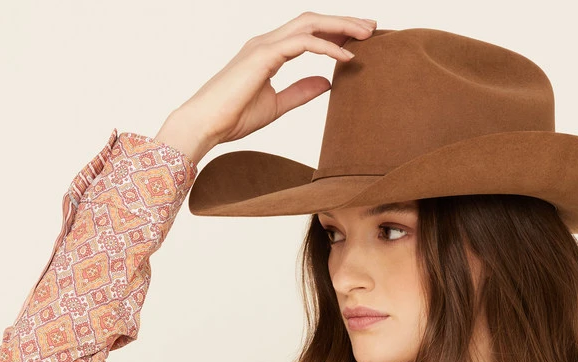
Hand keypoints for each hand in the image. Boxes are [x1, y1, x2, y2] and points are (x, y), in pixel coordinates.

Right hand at [155, 13, 377, 162]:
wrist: (205, 125)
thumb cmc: (232, 117)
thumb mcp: (276, 105)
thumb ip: (301, 92)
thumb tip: (327, 83)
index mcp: (269, 51)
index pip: (307, 32)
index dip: (334, 32)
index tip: (359, 39)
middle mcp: (267, 42)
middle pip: (312, 20)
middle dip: (343, 21)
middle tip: (372, 28)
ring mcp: (264, 45)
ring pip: (310, 24)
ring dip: (340, 27)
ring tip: (366, 35)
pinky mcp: (263, 56)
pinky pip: (303, 44)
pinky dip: (327, 48)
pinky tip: (346, 58)